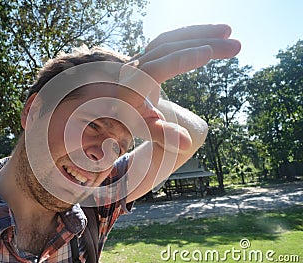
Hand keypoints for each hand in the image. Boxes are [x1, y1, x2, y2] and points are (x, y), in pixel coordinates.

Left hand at [117, 24, 240, 149]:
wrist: (114, 107)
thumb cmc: (130, 119)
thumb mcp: (145, 128)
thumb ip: (163, 134)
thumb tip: (186, 143)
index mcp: (132, 86)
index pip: (156, 69)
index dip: (181, 60)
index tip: (208, 53)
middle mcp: (134, 67)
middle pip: (167, 48)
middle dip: (202, 42)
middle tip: (236, 45)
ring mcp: (141, 57)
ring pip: (169, 39)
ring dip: (199, 33)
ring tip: (227, 32)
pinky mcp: (148, 54)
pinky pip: (168, 41)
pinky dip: (189, 36)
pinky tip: (209, 36)